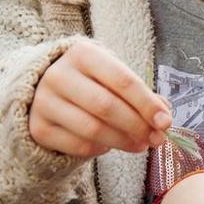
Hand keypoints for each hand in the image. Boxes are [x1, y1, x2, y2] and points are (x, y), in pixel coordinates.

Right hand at [28, 38, 171, 157]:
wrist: (42, 88)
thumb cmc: (89, 81)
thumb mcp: (111, 76)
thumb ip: (139, 93)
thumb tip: (165, 114)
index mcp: (82, 54)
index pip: (122, 80)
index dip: (147, 104)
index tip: (165, 122)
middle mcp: (58, 75)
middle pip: (106, 106)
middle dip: (137, 126)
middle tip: (157, 139)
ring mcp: (44, 102)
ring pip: (93, 130)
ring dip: (123, 141)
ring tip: (140, 145)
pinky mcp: (38, 128)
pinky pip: (78, 146)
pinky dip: (100, 149)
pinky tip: (110, 145)